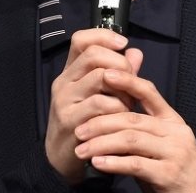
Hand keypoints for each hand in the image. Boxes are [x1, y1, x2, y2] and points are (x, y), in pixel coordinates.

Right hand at [45, 29, 142, 183]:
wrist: (60, 160)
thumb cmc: (85, 122)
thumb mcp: (98, 94)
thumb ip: (118, 73)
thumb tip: (135, 52)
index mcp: (70, 71)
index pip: (81, 39)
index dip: (104, 35)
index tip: (123, 42)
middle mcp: (64, 82)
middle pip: (93, 54)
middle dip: (120, 63)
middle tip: (130, 79)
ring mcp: (65, 100)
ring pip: (100, 77)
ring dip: (122, 89)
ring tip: (127, 102)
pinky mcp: (70, 121)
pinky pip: (102, 105)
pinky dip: (118, 108)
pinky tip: (121, 118)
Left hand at [73, 70, 195, 192]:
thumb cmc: (172, 165)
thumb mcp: (161, 138)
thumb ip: (142, 121)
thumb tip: (115, 99)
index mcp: (171, 118)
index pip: (148, 91)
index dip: (127, 81)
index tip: (105, 74)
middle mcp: (175, 131)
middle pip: (132, 119)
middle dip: (102, 122)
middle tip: (80, 130)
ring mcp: (174, 152)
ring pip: (131, 140)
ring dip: (102, 144)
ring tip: (82, 149)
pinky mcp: (168, 174)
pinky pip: (135, 164)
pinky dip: (114, 163)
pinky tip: (98, 163)